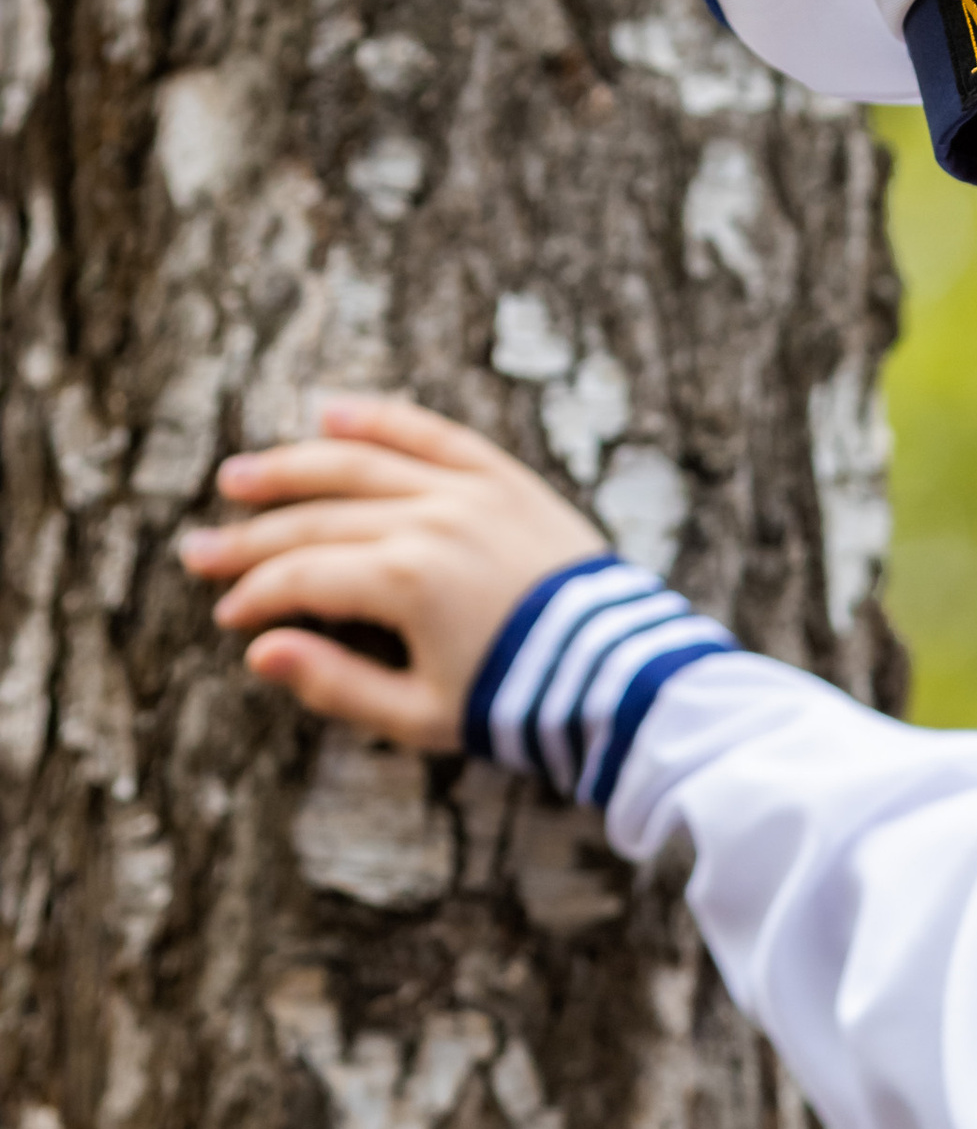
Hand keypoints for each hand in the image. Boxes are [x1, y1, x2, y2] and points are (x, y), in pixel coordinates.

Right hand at [182, 396, 605, 751]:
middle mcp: (429, 521)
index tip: (229, 616)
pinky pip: (433, 434)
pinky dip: (381, 419)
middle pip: (316, 520)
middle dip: (251, 540)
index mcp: (405, 580)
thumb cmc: (526, 705)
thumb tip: (259, 653)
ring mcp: (468, 492)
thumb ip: (337, 684)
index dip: (256, 596)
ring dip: (292, 468)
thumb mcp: (425, 716)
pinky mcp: (505, 479)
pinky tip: (331, 413)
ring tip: (240, 479)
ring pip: (359, 465)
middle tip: (199, 552)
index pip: (302, 576)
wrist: (626, 677)